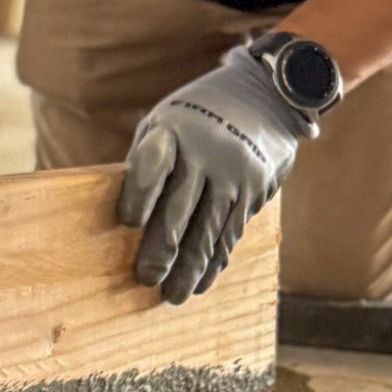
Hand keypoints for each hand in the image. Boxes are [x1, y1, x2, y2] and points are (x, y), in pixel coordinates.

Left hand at [119, 47, 317, 303]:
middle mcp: (206, 152)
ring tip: (172, 295)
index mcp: (173, 130)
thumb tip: (129, 226)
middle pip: (180, 209)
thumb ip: (149, 164)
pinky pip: (231, 234)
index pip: (153, 165)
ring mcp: (234, 173)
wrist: (264, 96)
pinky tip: (200, 283)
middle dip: (161, 249)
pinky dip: (214, 262)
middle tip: (145, 277)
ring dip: (189, 268)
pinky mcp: (255, 191)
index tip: (127, 222)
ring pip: (208, 230)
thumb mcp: (166, 122)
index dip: (139, 195)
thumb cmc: (195, 118)